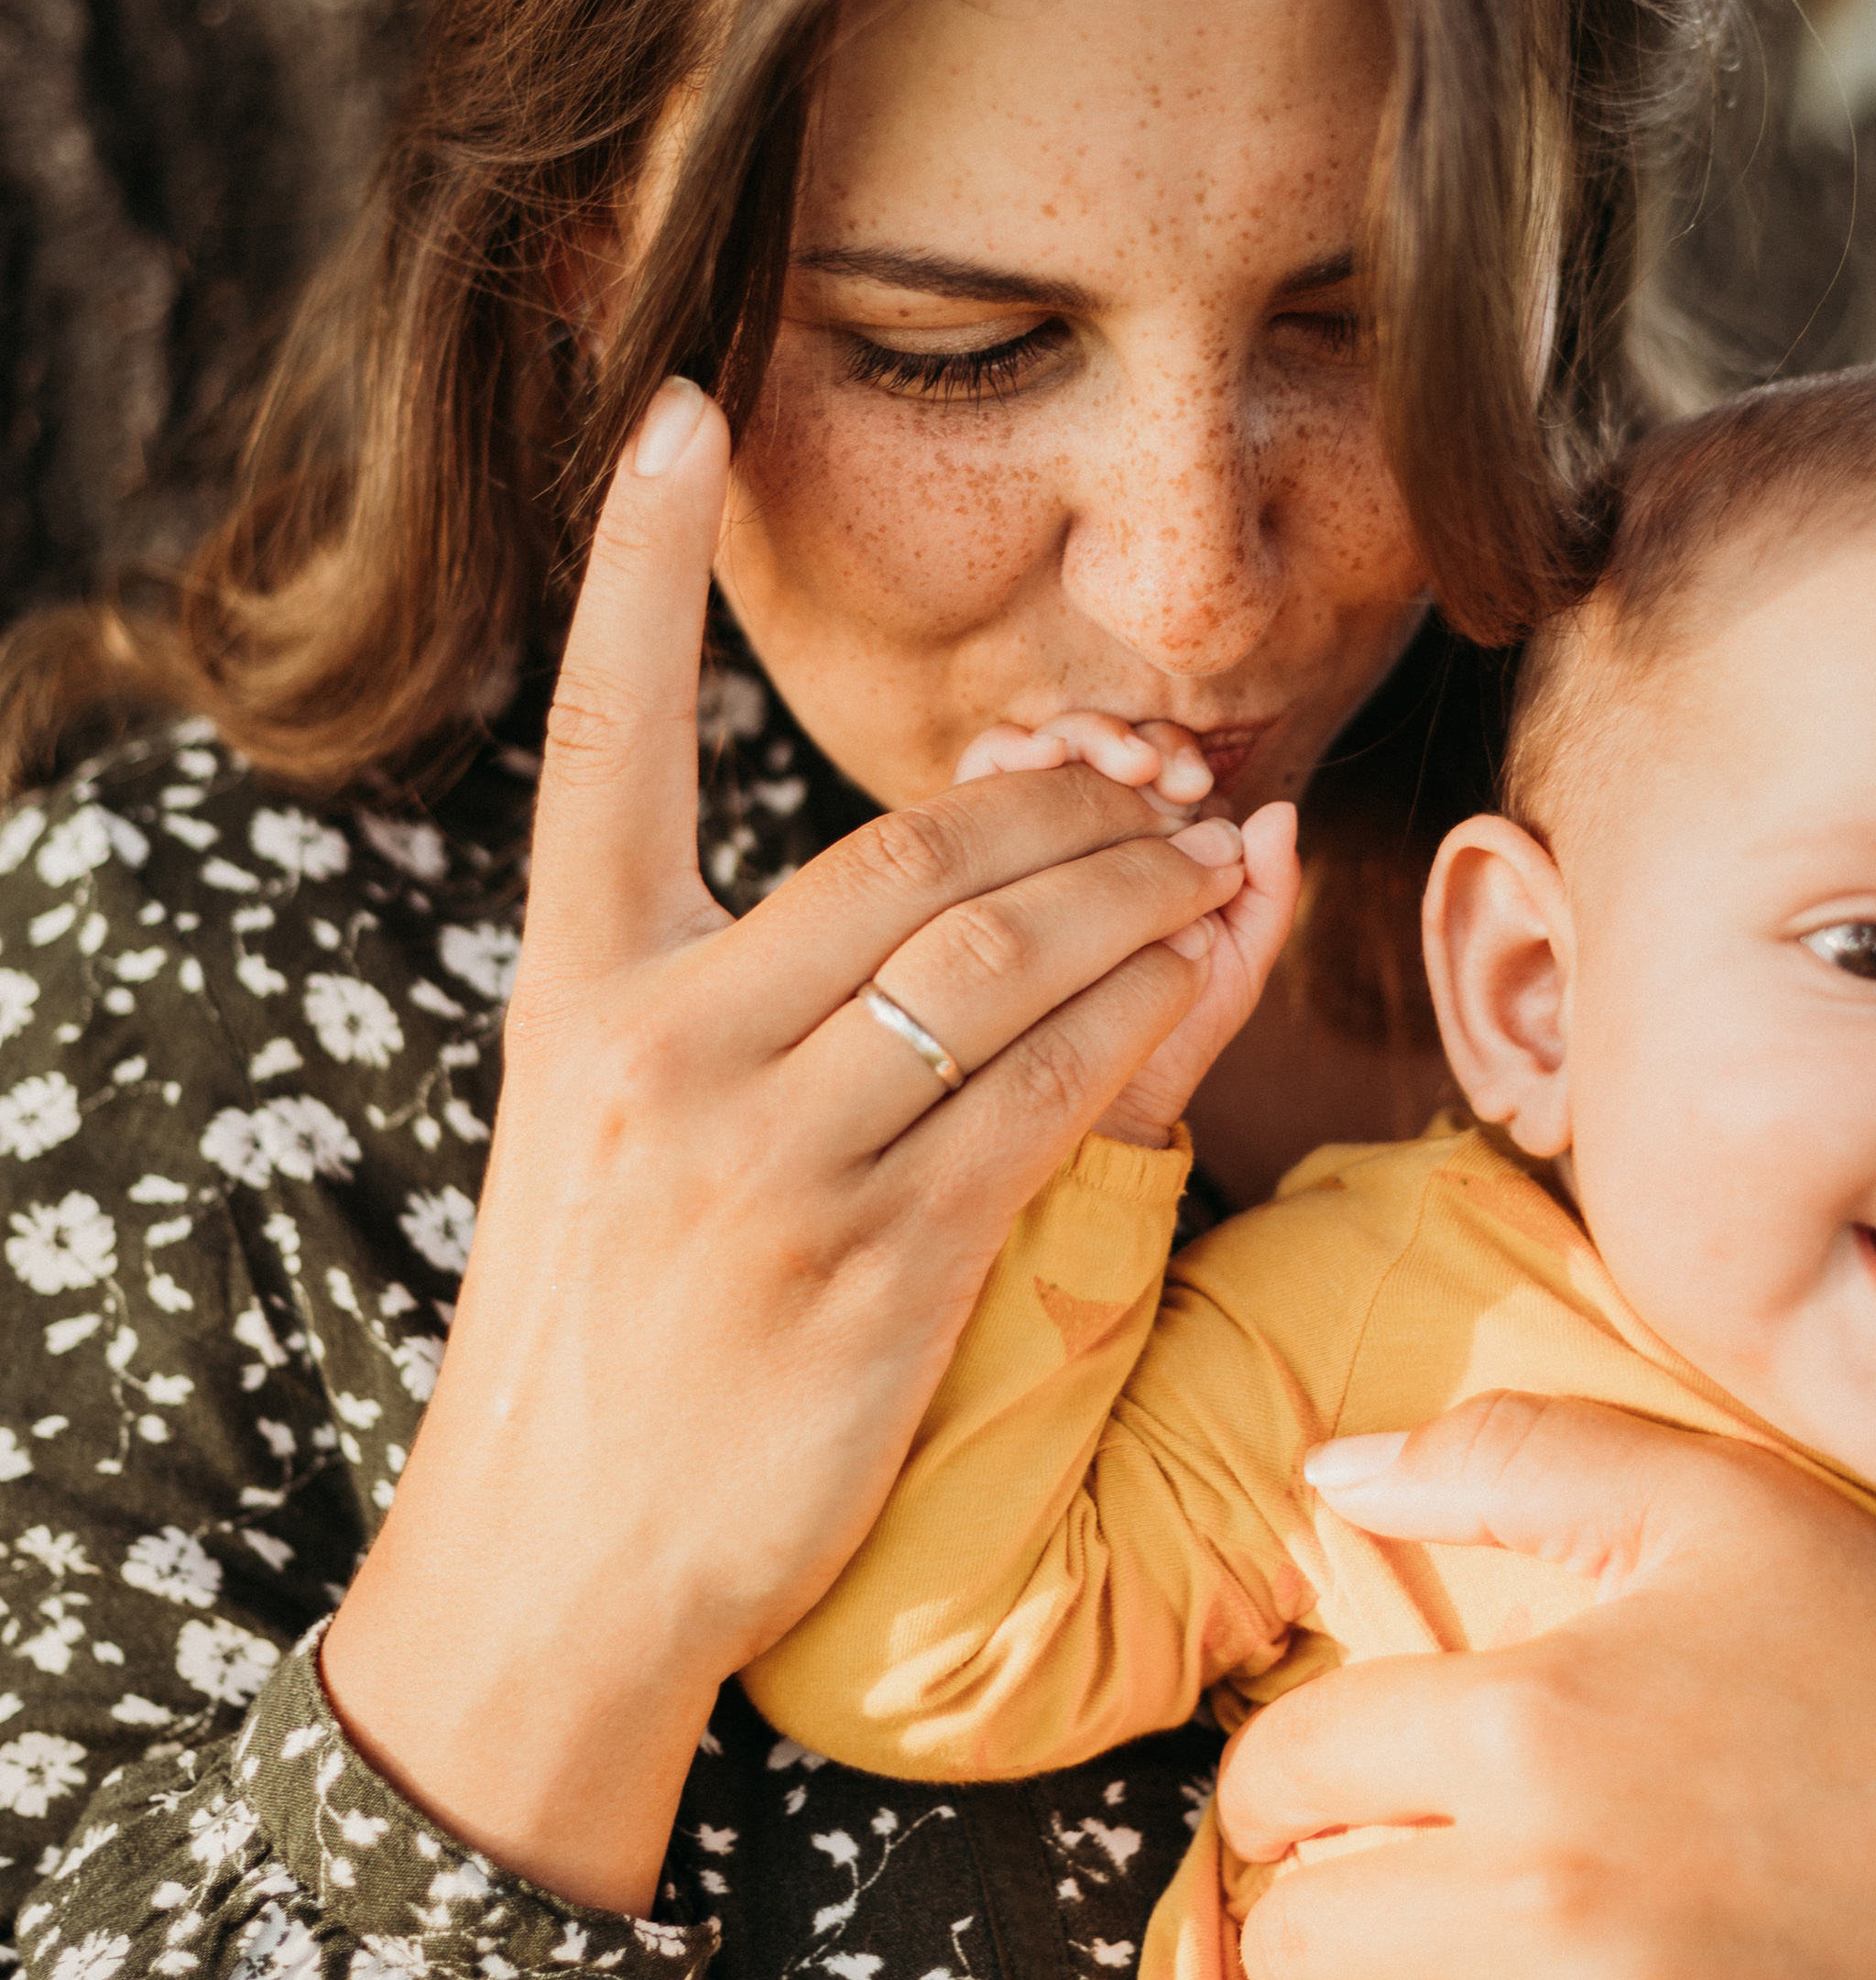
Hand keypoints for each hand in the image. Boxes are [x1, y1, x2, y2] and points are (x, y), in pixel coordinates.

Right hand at [324, 384, 1255, 1913]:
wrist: (556, 1571)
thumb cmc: (601, 1329)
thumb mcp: (603, 1128)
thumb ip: (726, 990)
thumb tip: (930, 867)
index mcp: (575, 992)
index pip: (598, 739)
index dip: (629, 568)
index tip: (673, 408)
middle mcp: (659, 1051)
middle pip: (905, 851)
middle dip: (1063, 795)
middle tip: (1160, 763)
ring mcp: (768, 1160)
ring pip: (1005, 956)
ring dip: (1140, 886)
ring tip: (1215, 845)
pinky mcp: (880, 1266)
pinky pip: (1058, 1092)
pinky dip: (1153, 1009)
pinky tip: (1212, 951)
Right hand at [956, 714, 1298, 1147]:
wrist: (1093, 1105)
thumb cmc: (1167, 1034)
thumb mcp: (1233, 963)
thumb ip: (1267, 893)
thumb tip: (1279, 809)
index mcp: (1154, 845)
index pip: (1154, 761)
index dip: (1173, 753)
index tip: (1195, 783)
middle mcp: (1089, 832)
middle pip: (1096, 745)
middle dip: (1127, 742)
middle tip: (1154, 771)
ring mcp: (1026, 840)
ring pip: (1040, 752)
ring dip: (1076, 740)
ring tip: (1111, 767)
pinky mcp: (970, 855)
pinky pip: (980, 782)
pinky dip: (1009, 756)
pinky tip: (1036, 764)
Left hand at [1221, 1391, 1875, 1979]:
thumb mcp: (1710, 1503)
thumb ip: (1508, 1457)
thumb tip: (1327, 1470)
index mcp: (1527, 1719)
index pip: (1284, 1775)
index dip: (1271, 1792)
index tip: (1306, 1810)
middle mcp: (1546, 1891)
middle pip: (1295, 1940)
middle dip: (1298, 1926)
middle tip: (1347, 1921)